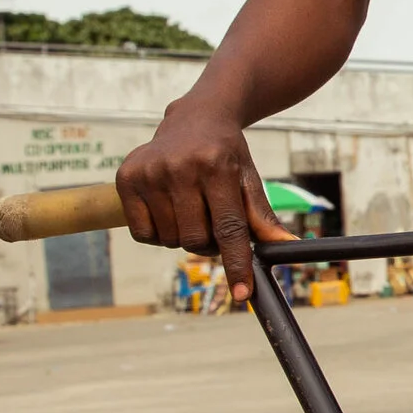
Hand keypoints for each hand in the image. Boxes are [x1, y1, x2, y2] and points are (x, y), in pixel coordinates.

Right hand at [118, 96, 288, 300]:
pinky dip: (158, 232)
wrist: (194, 118)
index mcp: (217, 166)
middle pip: (196, 240)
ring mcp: (150, 172)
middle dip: (208, 243)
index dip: (236, 264)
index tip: (242, 294)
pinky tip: (167, 207)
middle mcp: (180, 167)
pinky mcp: (126, 177)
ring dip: (183, 236)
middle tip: (212, 221)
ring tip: (190, 208)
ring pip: (170, 240)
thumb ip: (262, 216)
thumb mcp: (248, 178)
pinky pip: (143, 234)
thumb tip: (286, 246)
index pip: (228, 228)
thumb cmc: (226, 154)